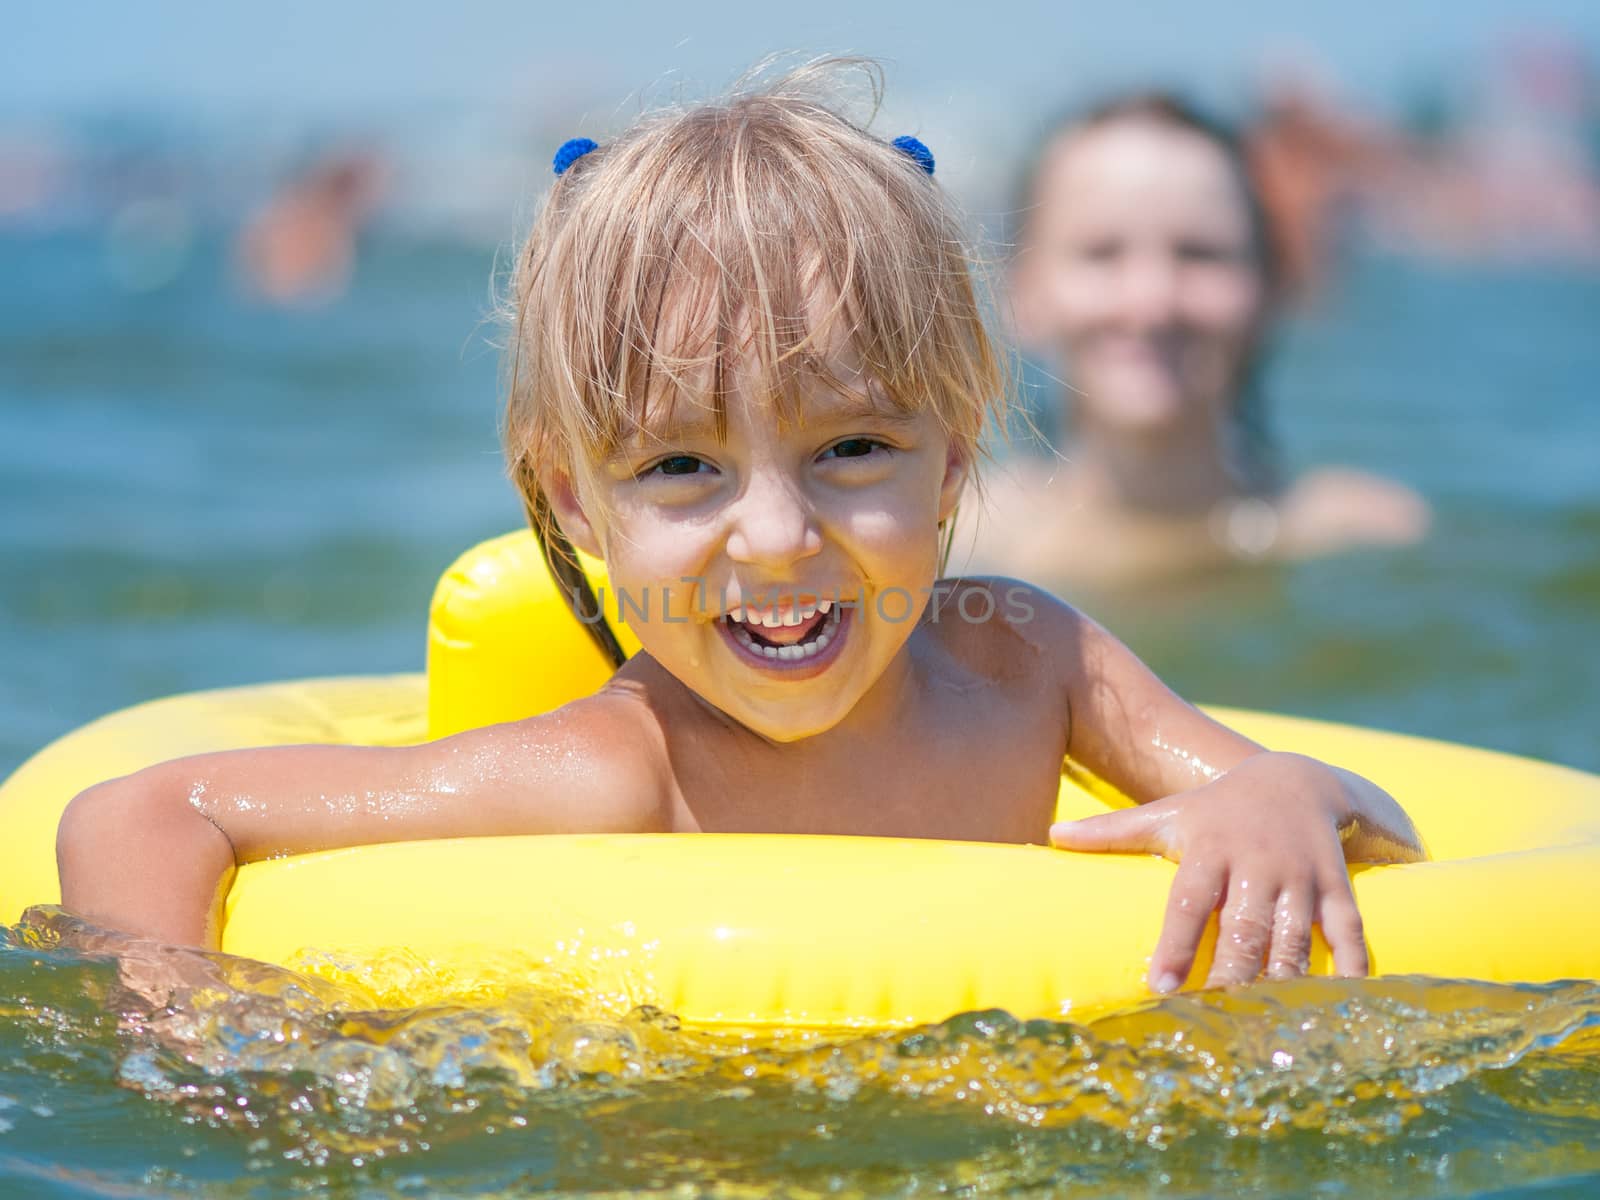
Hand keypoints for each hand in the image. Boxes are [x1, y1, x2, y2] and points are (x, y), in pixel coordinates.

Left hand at [1049, 752, 1417, 993]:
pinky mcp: (1337, 888)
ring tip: (1268, 1023)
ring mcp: (1300, 877)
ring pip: (1294, 937)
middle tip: (1215, 1017)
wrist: (1296, 779)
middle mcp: (1256, 864)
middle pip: (1244, 928)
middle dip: (1231, 973)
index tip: (1160, 986)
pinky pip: (1348, 931)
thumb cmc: (1216, 809)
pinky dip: (1350, 966)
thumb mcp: (1167, 815)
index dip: (1176, 944)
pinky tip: (1342, 1002)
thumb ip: (1112, 832)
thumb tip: (1052, 837)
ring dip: (1284, 979)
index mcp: (1210, 849)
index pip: (1188, 903)